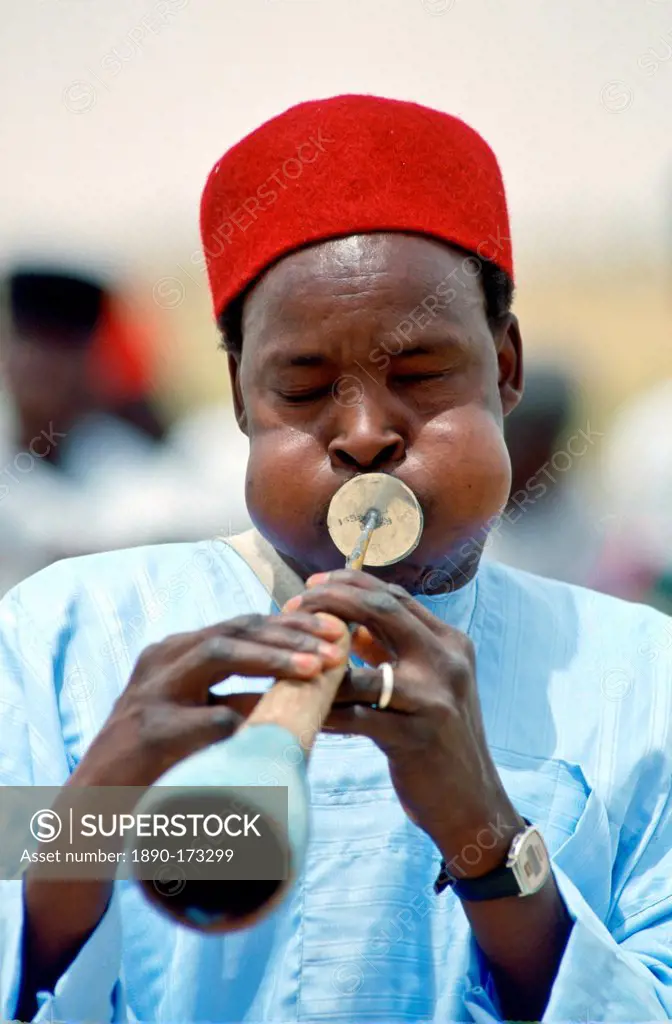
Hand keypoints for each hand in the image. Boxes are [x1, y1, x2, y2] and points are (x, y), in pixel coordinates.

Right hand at [73, 611, 346, 788]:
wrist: (95, 810)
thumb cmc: (159, 763)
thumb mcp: (197, 717)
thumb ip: (237, 697)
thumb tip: (307, 691)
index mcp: (173, 653)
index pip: (240, 624)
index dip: (289, 624)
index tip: (333, 630)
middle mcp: (161, 662)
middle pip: (233, 629)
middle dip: (289, 633)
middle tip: (335, 644)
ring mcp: (151, 693)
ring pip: (217, 655)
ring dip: (270, 658)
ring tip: (313, 668)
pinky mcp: (149, 733)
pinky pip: (208, 718)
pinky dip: (247, 718)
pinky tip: (280, 724)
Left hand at [284, 570, 523, 873]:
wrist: (474, 803)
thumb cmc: (440, 742)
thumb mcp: (425, 685)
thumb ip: (391, 652)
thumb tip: (349, 624)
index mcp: (450, 643)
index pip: (395, 596)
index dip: (350, 584)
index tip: (312, 585)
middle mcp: (447, 662)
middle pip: (381, 611)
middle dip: (330, 602)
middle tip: (291, 606)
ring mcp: (433, 699)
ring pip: (361, 668)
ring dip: (316, 663)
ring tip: (285, 659)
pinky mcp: (415, 737)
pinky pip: (355, 717)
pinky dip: (323, 711)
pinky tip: (297, 709)